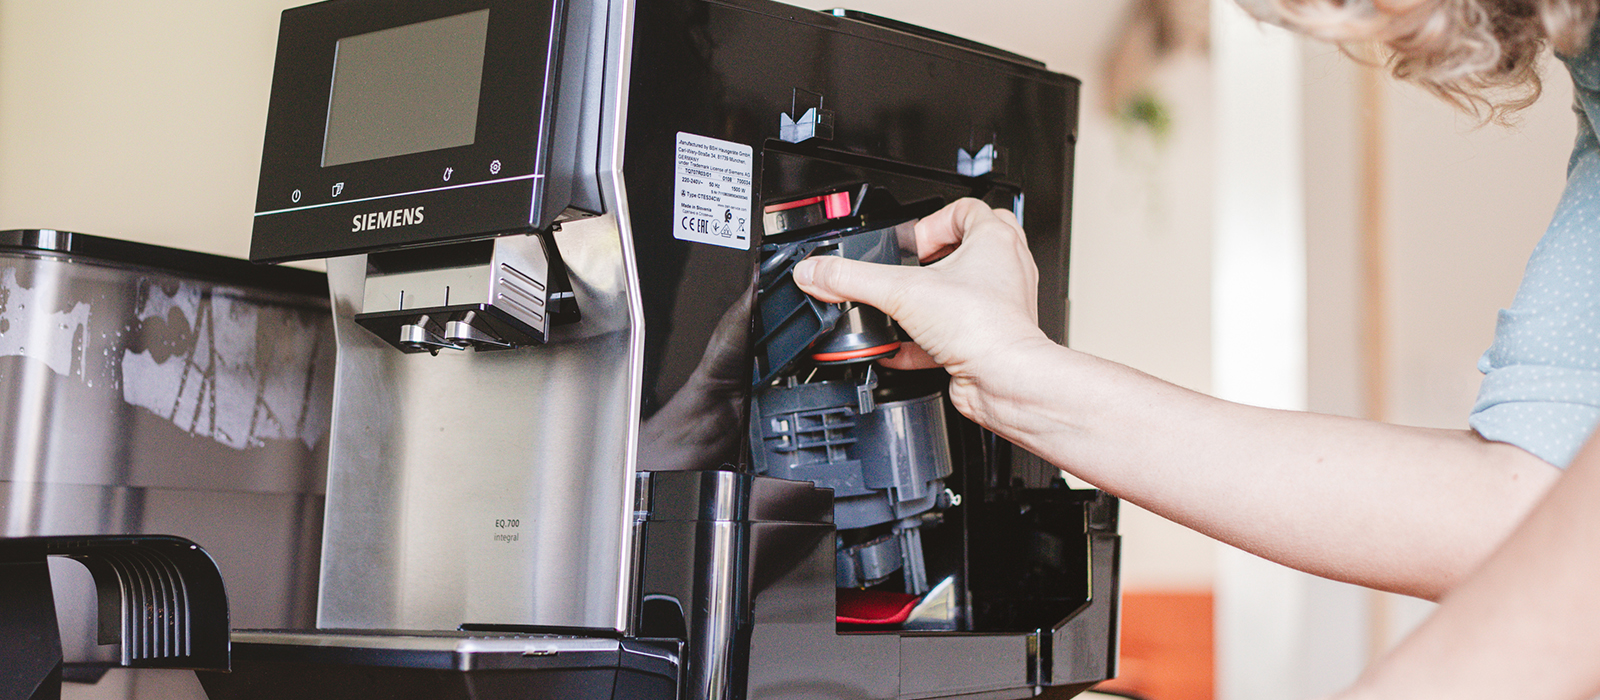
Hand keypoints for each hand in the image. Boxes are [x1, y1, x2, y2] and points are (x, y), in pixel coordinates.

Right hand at [792, 198, 1052, 415]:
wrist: (1004, 380)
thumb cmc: (983, 327)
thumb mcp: (902, 292)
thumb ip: (852, 279)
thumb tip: (816, 270)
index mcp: (995, 240)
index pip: (964, 209)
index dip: (929, 222)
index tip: (906, 244)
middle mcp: (1004, 269)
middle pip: (966, 247)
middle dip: (931, 258)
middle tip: (906, 267)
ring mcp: (999, 305)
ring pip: (961, 290)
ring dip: (928, 298)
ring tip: (902, 304)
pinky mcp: (987, 338)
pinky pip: (953, 331)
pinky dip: (923, 338)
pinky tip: (898, 347)